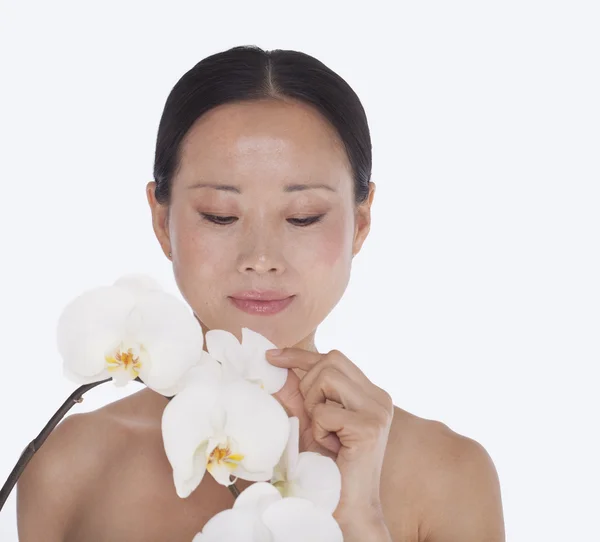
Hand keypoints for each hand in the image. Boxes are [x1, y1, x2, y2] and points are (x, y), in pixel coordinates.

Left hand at [265, 348, 393, 523]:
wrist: (347, 506)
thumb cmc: (328, 465)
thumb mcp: (310, 420)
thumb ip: (300, 392)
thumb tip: (275, 361)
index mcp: (370, 393)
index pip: (333, 358)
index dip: (301, 354)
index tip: (272, 356)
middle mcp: (379, 397)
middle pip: (330, 361)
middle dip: (308, 385)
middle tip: (312, 417)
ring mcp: (378, 411)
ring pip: (328, 378)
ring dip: (314, 406)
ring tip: (324, 433)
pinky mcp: (369, 428)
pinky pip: (325, 411)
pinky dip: (319, 430)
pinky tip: (330, 447)